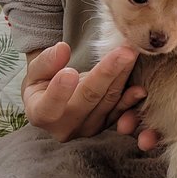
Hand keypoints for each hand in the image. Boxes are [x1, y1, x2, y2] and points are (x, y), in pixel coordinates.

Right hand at [22, 41, 158, 149]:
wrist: (58, 101)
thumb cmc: (44, 83)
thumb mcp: (36, 72)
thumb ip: (46, 62)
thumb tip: (62, 49)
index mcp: (41, 114)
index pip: (49, 106)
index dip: (59, 91)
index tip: (69, 72)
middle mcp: (66, 127)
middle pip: (88, 99)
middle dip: (106, 73)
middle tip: (123, 51)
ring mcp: (89, 128)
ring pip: (108, 101)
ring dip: (122, 76)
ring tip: (131, 54)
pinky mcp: (106, 124)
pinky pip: (120, 111)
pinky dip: (131, 100)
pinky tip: (140, 89)